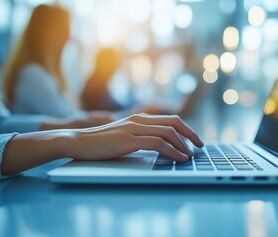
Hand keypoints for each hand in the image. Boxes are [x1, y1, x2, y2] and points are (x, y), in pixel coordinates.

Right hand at [69, 114, 203, 161]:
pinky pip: (158, 143)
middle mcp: (139, 120)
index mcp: (138, 118)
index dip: (185, 129)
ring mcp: (134, 128)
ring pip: (168, 132)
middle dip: (191, 134)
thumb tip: (157, 146)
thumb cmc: (99, 143)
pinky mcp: (129, 139)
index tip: (193, 140)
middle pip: (174, 122)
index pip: (169, 119)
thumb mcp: (122, 136)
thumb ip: (138, 137)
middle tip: (200, 145)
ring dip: (183, 145)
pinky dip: (173, 151)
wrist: (77, 141)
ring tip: (190, 156)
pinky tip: (179, 158)